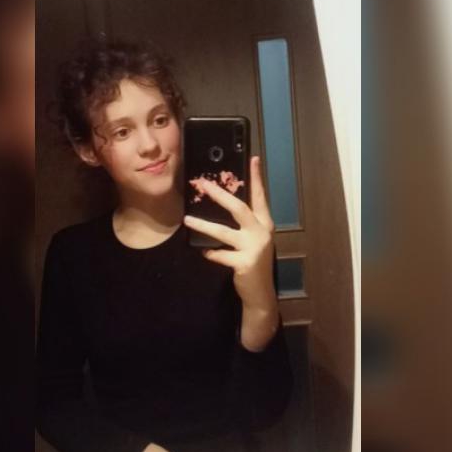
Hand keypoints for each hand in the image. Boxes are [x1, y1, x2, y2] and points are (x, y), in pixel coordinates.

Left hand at [183, 156, 276, 312]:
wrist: (260, 293)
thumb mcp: (253, 239)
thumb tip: (223, 202)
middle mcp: (261, 232)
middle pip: (239, 208)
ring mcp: (254, 248)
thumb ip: (244, 224)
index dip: (257, 178)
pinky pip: (220, 255)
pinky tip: (203, 252)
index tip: (253, 158)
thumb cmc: (253, 261)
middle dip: (220, 194)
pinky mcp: (244, 263)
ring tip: (187, 219)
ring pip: (223, 232)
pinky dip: (211, 253)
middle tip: (203, 184)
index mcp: (264, 223)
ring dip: (203, 224)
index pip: (260, 196)